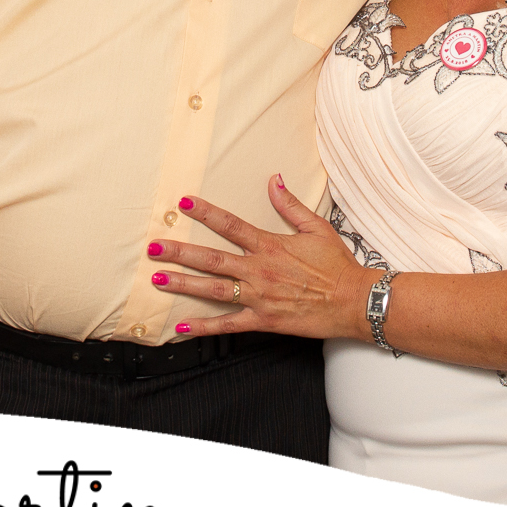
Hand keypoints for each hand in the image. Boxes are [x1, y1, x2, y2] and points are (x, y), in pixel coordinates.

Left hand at [147, 176, 377, 341]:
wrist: (353, 301)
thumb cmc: (337, 265)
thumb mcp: (316, 227)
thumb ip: (290, 204)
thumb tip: (274, 179)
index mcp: (269, 245)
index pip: (230, 225)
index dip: (206, 212)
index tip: (184, 203)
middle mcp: (259, 270)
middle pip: (211, 259)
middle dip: (179, 252)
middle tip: (154, 247)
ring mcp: (258, 297)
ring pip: (212, 290)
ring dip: (183, 284)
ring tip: (158, 280)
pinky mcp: (263, 321)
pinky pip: (228, 325)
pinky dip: (204, 326)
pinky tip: (181, 326)